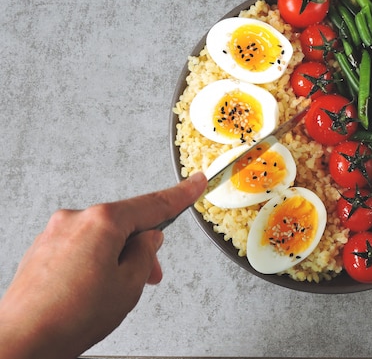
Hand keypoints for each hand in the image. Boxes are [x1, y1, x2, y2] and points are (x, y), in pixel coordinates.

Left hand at [0, 172, 206, 358]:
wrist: (22, 341)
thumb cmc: (70, 317)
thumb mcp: (128, 285)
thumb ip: (145, 254)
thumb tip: (148, 239)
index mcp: (102, 222)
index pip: (152, 204)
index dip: (180, 195)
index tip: (196, 182)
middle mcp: (75, 219)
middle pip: (124, 224)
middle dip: (140, 247)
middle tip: (149, 276)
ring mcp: (55, 233)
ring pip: (101, 237)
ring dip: (116, 257)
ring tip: (112, 292)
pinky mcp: (42, 249)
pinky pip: (80, 246)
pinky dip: (93, 262)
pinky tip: (90, 290)